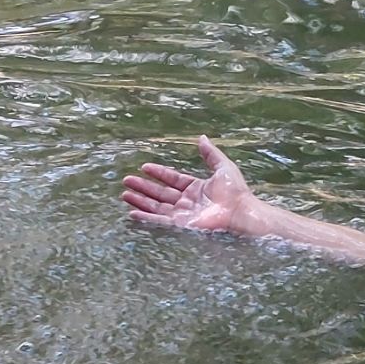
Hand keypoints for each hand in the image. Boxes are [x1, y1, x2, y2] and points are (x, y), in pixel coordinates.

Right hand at [122, 136, 260, 233]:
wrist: (240, 212)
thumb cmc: (235, 191)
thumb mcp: (223, 167)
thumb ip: (211, 154)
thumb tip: (202, 137)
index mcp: (196, 188)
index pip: (173, 179)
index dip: (159, 173)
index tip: (144, 167)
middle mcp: (188, 202)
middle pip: (160, 193)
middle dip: (143, 187)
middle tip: (127, 181)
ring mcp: (183, 215)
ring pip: (156, 207)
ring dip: (140, 201)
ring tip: (124, 194)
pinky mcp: (181, 226)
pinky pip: (160, 221)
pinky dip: (146, 217)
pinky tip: (132, 212)